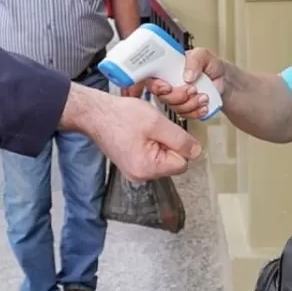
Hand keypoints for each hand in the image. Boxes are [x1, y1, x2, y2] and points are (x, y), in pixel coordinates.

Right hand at [61, 84, 199, 180]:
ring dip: (159, 142)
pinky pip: (152, 156)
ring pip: (163, 158)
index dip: (179, 144)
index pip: (182, 163)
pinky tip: (138, 134)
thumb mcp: (156, 123)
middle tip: (152, 128)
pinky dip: (150, 143)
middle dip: (168, 144)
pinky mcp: (131, 164)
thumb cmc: (120, 116)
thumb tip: (197, 152)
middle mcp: (141, 176)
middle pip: (172, 163)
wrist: (94, 113)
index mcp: (147, 169)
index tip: (165, 131)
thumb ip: (180, 139)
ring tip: (143, 130)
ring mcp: (135, 172)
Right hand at [147, 48, 224, 120]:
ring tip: (204, 96)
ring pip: (174, 108)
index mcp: (166, 69)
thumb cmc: (209, 64)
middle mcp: (167, 84)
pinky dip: (196, 112)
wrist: (222, 79)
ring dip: (190, 104)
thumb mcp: (203, 55)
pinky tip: (204, 106)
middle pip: (162, 97)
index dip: (155, 86)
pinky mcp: (184, 109)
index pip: (150, 78)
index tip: (168, 87)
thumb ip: (195, 60)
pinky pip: (185, 116)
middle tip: (193, 89)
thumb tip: (187, 76)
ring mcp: (175, 98)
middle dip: (177, 96)